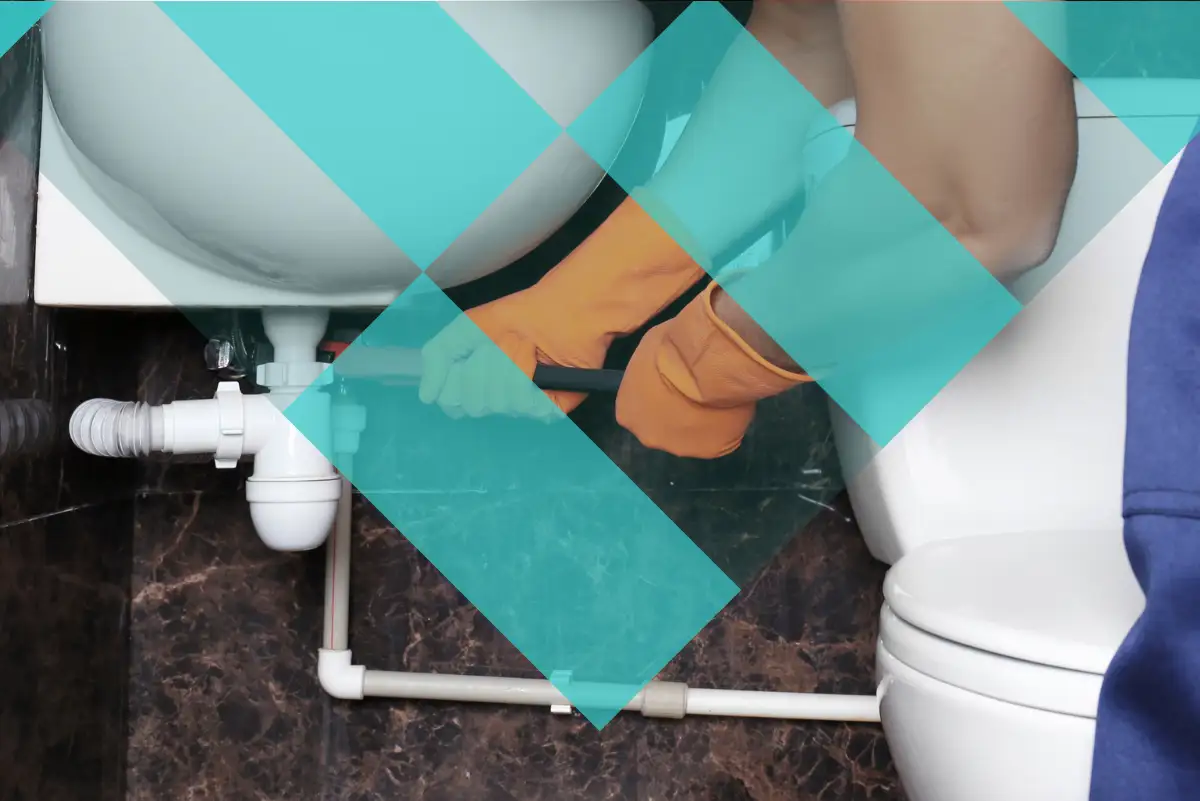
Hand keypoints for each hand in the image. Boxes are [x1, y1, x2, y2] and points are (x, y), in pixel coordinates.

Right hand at [418, 293, 607, 420]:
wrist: (565, 310)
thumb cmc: (520, 316)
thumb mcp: (469, 326)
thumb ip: (439, 355)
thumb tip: (427, 396)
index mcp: (475, 384)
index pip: (452, 402)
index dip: (457, 379)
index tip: (468, 356)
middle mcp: (496, 400)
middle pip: (474, 403)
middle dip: (486, 366)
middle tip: (503, 345)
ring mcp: (522, 408)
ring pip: (500, 403)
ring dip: (511, 364)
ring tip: (526, 348)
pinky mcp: (548, 410)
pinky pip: (527, 407)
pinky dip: (531, 375)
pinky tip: (541, 363)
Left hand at [615, 282, 810, 457]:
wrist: (711, 363)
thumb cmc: (672, 349)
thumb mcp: (650, 347)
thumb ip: (650, 367)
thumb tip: (661, 365)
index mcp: (628, 413)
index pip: (636, 410)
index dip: (654, 396)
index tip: (669, 383)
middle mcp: (649, 437)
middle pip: (662, 428)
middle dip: (676, 413)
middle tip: (693, 391)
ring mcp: (681, 447)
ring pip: (692, 435)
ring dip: (700, 421)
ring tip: (715, 397)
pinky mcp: (712, 451)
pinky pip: (718, 438)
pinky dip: (724, 425)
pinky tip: (729, 406)